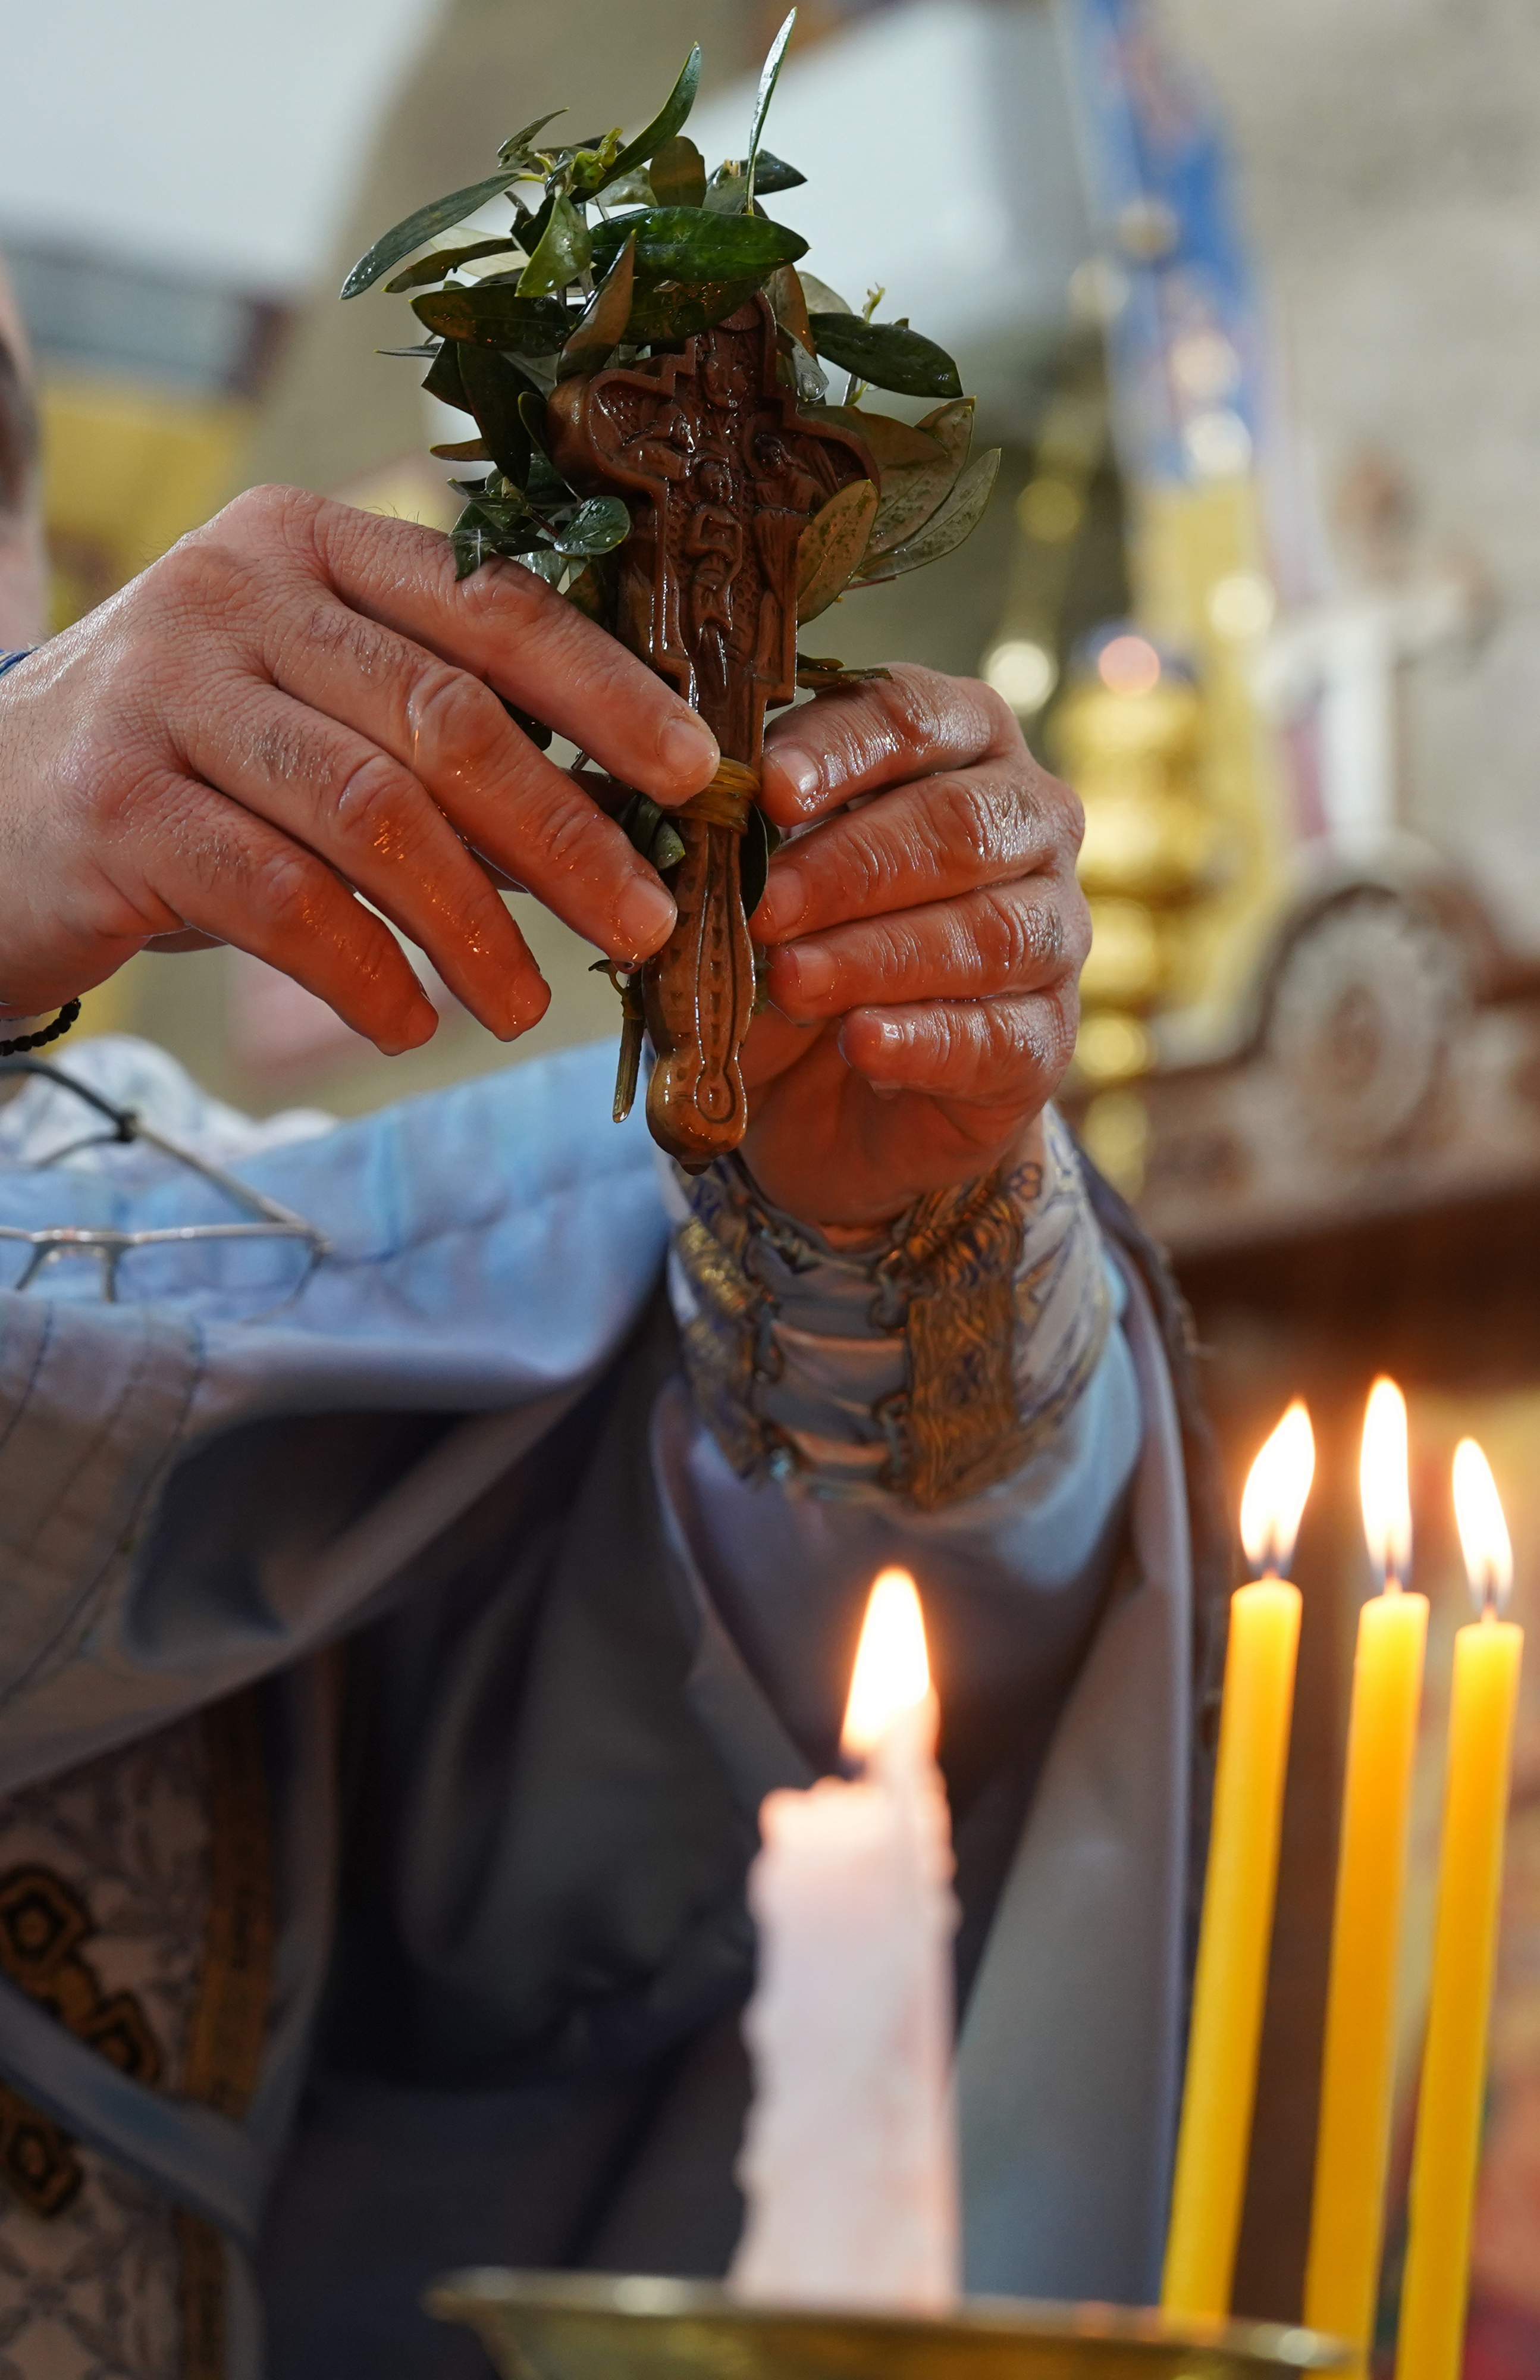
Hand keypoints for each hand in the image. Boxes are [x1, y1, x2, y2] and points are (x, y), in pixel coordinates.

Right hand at [0, 485, 717, 1051]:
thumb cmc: (196, 771)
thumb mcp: (319, 721)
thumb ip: (447, 745)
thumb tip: (625, 821)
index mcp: (310, 545)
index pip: (492, 605)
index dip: (608, 692)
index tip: (696, 774)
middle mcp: (233, 592)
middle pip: (446, 716)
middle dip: (566, 833)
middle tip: (646, 926)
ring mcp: (163, 690)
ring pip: (370, 812)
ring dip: (474, 926)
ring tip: (527, 1007)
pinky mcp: (111, 804)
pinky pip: (276, 897)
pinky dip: (362, 972)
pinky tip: (409, 1024)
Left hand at [742, 666, 1088, 1231]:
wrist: (830, 1100)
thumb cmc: (792, 948)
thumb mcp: (736, 885)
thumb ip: (702, 837)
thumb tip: (617, 793)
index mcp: (958, 744)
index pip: (915, 717)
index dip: (844, 750)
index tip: (770, 790)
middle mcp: (1027, 823)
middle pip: (959, 823)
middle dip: (853, 866)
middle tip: (765, 906)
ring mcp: (1052, 933)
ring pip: (990, 931)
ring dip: (880, 955)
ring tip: (791, 981)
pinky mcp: (1044, 1041)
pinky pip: (1000, 1035)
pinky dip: (923, 1039)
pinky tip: (861, 1044)